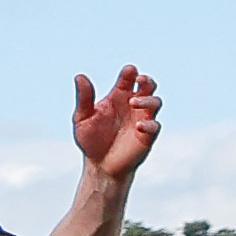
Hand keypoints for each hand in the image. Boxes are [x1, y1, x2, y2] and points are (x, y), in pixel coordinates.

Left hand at [73, 67, 159, 182]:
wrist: (99, 165)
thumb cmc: (91, 139)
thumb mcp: (82, 117)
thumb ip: (84, 98)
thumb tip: (80, 77)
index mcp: (118, 97)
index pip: (128, 80)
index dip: (130, 73)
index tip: (129, 71)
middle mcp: (133, 105)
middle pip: (148, 87)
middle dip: (147, 81)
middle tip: (139, 80)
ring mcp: (142, 119)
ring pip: (155, 102)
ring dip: (147, 100)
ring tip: (133, 102)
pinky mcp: (147, 135)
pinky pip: (155, 126)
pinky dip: (149, 123)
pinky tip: (138, 125)